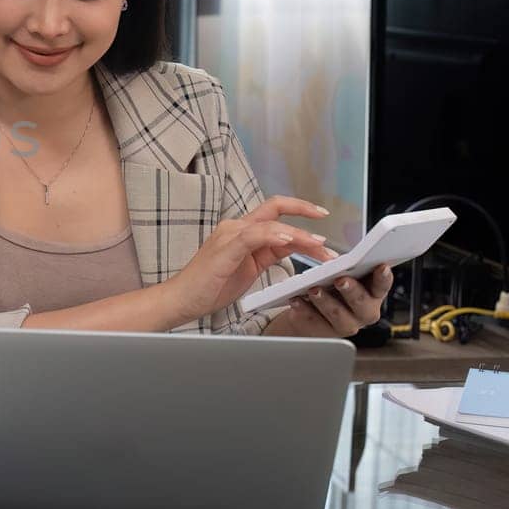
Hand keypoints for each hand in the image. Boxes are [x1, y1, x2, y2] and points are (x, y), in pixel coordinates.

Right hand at [165, 196, 332, 321]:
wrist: (182, 299)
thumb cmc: (210, 286)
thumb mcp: (249, 269)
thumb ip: (269, 254)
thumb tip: (293, 247)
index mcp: (241, 232)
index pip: (275, 213)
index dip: (299, 210)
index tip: (321, 215)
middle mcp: (235, 227)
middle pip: (275, 208)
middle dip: (304, 210)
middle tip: (326, 222)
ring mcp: (229, 235)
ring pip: (271, 224)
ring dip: (300, 235)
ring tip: (320, 246)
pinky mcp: (225, 248)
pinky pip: (254, 236)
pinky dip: (274, 235)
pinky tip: (290, 240)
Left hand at [285, 265, 389, 337]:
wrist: (310, 310)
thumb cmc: (332, 287)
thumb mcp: (341, 273)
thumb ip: (345, 267)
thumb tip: (338, 261)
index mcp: (373, 293)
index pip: (382, 285)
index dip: (383, 277)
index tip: (381, 266)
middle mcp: (364, 312)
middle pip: (361, 302)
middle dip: (351, 290)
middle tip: (340, 280)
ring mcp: (346, 325)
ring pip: (338, 314)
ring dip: (325, 301)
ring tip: (313, 289)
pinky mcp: (324, 332)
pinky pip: (314, 321)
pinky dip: (304, 309)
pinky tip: (296, 299)